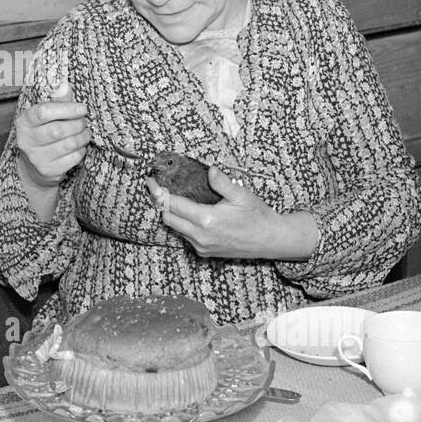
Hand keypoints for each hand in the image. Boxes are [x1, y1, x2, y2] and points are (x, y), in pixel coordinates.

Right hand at [15, 78, 89, 190]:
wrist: (35, 167)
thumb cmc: (44, 133)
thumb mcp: (46, 116)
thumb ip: (58, 100)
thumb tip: (65, 86)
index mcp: (24, 122)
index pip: (44, 112)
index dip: (66, 109)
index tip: (82, 108)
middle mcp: (26, 140)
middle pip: (58, 130)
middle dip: (77, 124)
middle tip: (84, 122)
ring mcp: (36, 158)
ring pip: (68, 144)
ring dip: (82, 137)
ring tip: (85, 132)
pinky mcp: (48, 171)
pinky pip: (73, 158)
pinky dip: (81, 150)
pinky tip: (79, 147)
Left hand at [146, 166, 318, 260]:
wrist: (270, 240)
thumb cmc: (257, 216)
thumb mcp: (241, 194)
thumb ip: (222, 182)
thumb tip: (210, 169)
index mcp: (206, 220)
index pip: (172, 205)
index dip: (158, 192)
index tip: (150, 181)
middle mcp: (200, 236)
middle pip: (168, 218)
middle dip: (161, 203)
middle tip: (159, 188)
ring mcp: (201, 246)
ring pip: (176, 229)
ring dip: (172, 214)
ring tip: (174, 198)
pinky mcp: (205, 252)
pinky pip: (186, 237)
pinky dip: (183, 225)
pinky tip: (190, 213)